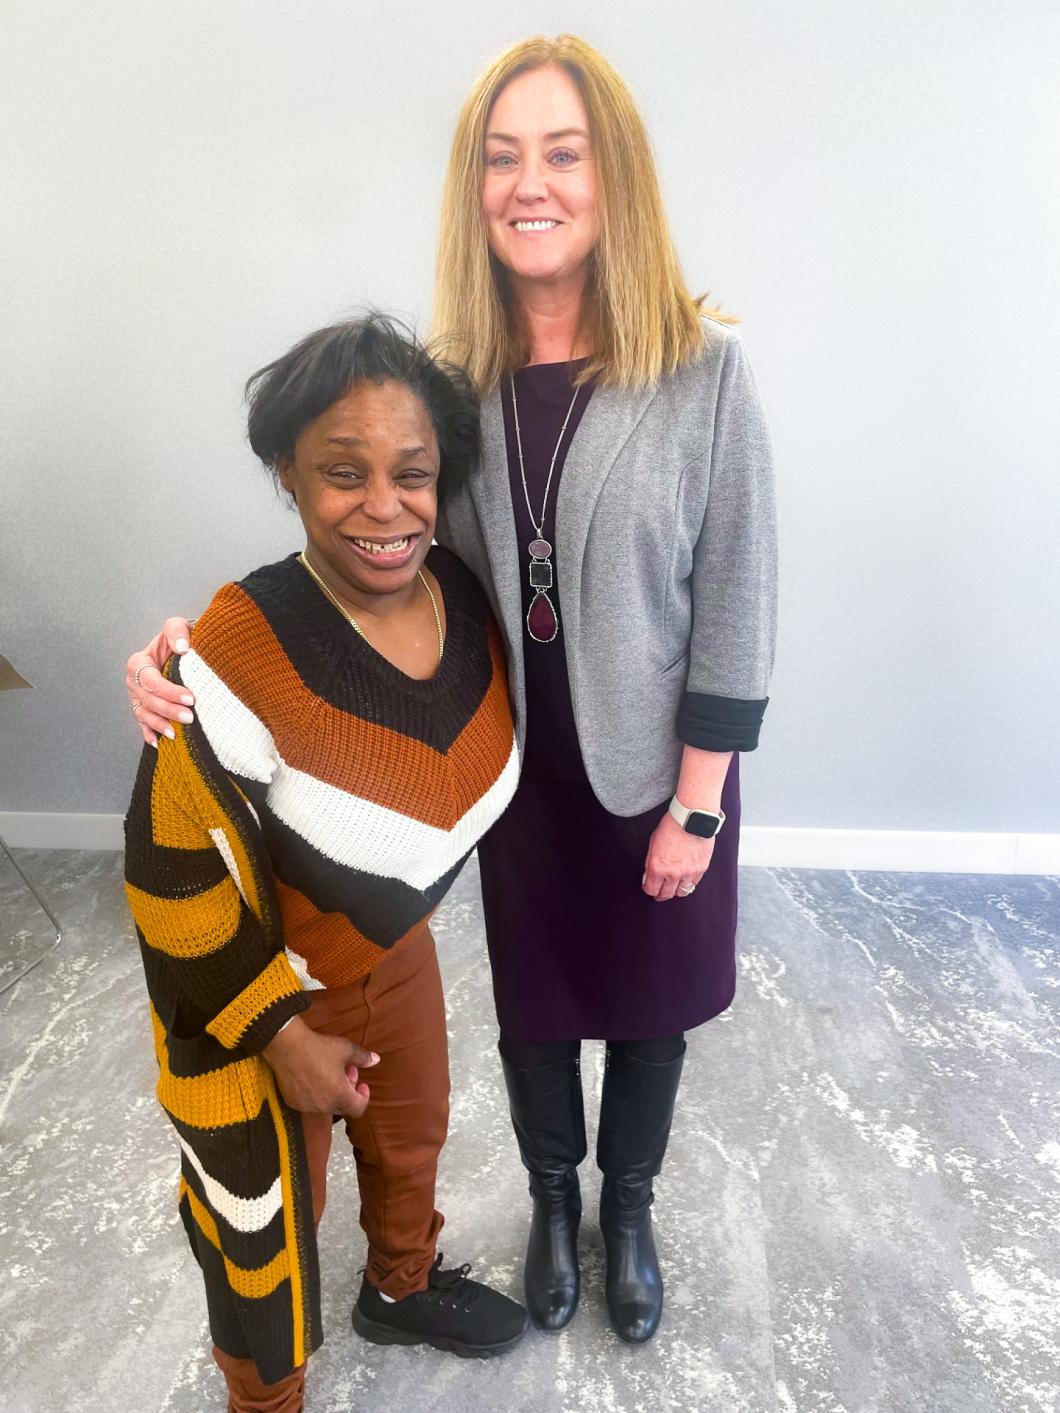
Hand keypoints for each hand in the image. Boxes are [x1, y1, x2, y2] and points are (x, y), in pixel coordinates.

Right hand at [126, 618, 195, 746]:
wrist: (182, 648)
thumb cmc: (180, 637)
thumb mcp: (178, 626)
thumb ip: (177, 631)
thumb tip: (182, 647)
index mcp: (139, 662)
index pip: (151, 681)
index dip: (169, 691)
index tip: (190, 698)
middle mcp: (134, 681)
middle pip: (148, 700)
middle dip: (168, 710)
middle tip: (190, 717)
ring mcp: (136, 696)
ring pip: (144, 714)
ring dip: (159, 725)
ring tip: (176, 734)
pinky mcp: (142, 707)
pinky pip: (143, 723)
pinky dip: (149, 733)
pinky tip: (157, 742)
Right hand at [263, 1016, 378, 1120]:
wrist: (287, 1047)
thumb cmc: (318, 1048)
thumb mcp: (345, 1049)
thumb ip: (362, 1057)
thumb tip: (376, 1060)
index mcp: (340, 1096)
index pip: (358, 1109)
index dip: (364, 1097)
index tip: (363, 1084)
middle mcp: (324, 1106)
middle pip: (343, 1106)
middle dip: (349, 1090)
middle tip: (347, 1070)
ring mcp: (306, 1106)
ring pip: (326, 1104)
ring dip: (333, 1092)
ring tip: (330, 1072)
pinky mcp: (293, 1102)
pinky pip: (310, 1103)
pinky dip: (317, 1094)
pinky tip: (313, 1077)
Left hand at [642, 810, 714, 901]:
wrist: (692, 818)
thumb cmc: (671, 826)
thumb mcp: (653, 843)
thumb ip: (651, 862)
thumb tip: (649, 876)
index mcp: (657, 867)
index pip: (651, 890)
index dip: (649, 889)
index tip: (649, 887)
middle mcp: (673, 874)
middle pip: (666, 895)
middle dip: (661, 894)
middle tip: (660, 892)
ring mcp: (688, 873)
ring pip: (682, 893)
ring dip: (676, 891)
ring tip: (673, 886)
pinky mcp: (701, 869)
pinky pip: (694, 884)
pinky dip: (689, 883)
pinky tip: (685, 878)